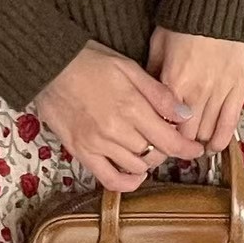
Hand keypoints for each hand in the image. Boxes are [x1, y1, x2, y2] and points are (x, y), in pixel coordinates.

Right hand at [33, 42, 202, 192]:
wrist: (49, 64)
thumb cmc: (88, 60)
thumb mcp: (128, 67)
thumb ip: (158, 93)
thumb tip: (186, 114)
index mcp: (131, 107)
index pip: (169, 140)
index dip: (187, 149)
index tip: (195, 150)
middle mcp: (116, 130)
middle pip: (155, 154)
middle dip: (166, 148)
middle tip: (165, 137)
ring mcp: (97, 143)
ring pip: (136, 167)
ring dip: (147, 160)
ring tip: (147, 147)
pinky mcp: (81, 151)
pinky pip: (109, 179)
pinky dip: (126, 182)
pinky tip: (134, 174)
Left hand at [148, 29, 243, 153]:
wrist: (218, 5)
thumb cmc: (184, 23)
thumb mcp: (158, 45)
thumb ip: (152, 74)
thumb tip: (146, 97)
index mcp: (173, 82)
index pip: (165, 123)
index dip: (160, 134)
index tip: (158, 136)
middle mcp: (197, 92)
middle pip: (186, 134)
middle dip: (179, 142)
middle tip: (174, 144)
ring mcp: (221, 92)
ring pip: (208, 132)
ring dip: (199, 141)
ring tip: (193, 145)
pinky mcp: (240, 88)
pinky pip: (231, 123)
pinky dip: (222, 139)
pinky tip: (214, 145)